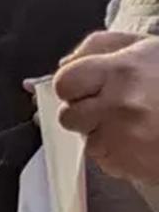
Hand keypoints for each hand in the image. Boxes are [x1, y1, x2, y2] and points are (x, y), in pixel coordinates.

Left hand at [54, 32, 158, 182]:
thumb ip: (99, 48)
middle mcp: (120, 105)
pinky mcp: (134, 164)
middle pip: (68, 116)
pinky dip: (121, 155)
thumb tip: (64, 63)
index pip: (64, 82)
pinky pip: (108, 162)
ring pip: (88, 141)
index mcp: (122, 70)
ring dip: (104, 135)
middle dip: (85, 113)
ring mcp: (126, 138)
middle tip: (116, 107)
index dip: (74, 86)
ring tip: (137, 123)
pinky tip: (145, 141)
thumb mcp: (148, 47)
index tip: (88, 87)